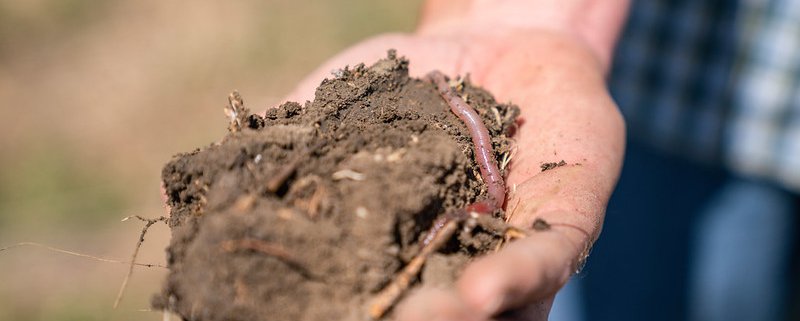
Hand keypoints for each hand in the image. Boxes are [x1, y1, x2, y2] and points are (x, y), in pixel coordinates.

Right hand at [284, 2, 626, 319]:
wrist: (495, 37)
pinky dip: (513, 275)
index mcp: (403, 258)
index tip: (299, 315)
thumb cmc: (411, 88)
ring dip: (453, 319)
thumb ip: (291, 163)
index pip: (370, 296)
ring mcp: (513, 256)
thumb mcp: (338, 119)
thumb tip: (211, 214)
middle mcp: (460, 271)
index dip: (344, 310)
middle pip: (433, 312)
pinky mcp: (567, 226)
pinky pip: (546, 259)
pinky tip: (481, 294)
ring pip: (491, 307)